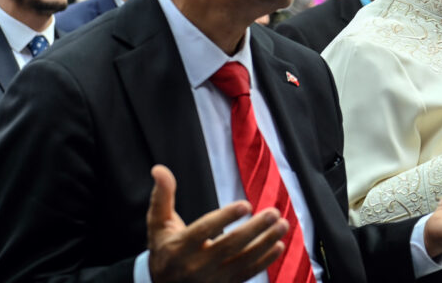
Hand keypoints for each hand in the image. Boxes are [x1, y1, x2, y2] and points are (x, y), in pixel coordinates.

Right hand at [147, 165, 287, 282]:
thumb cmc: (163, 249)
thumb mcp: (158, 224)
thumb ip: (162, 197)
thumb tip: (159, 169)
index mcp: (178, 248)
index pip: (204, 231)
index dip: (225, 218)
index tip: (246, 204)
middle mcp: (195, 266)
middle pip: (229, 246)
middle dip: (254, 229)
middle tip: (274, 212)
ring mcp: (211, 279)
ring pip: (243, 261)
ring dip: (266, 243)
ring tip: (283, 225)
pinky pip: (247, 274)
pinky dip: (265, 261)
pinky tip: (279, 246)